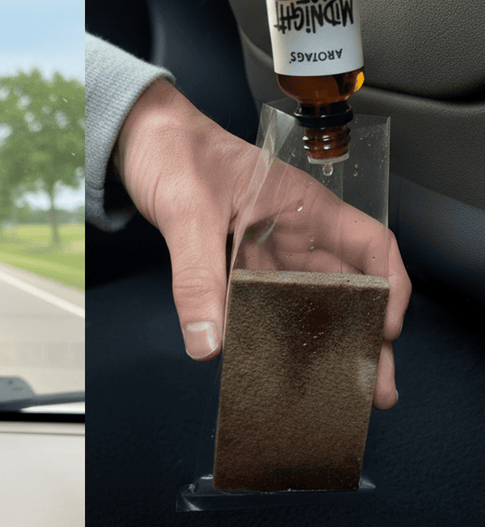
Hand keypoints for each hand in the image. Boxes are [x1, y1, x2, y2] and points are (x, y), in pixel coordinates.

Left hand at [114, 79, 410, 408]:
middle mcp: (292, 231)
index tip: (385, 330)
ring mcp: (265, 250)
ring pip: (306, 301)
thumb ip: (197, 276)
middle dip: (361, 334)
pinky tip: (276, 362)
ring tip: (334, 387)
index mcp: (303, 206)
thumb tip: (208, 341)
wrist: (138, 139)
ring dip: (321, 341)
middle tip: (371, 386)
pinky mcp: (236, 264)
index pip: (370, 245)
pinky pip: (262, 304)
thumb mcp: (188, 211)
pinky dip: (274, 332)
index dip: (388, 287)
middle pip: (345, 286)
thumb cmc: (174, 150)